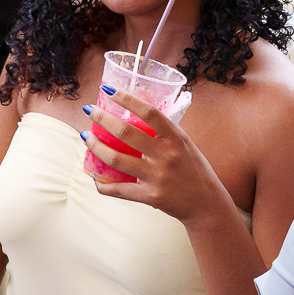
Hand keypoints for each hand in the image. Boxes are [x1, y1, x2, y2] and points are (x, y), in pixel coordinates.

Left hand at [81, 91, 224, 222]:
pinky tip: (93, 175)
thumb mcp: (185, 145)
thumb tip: (138, 114)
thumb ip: (165, 132)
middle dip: (103, 118)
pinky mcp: (151, 197)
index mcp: (176, 138)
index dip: (127, 99)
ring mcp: (157, 177)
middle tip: (89, 110)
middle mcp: (167, 155)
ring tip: (86, 136)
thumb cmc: (195, 170)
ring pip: (117, 159)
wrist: (207, 204)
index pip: (149, 112)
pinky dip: (103, 184)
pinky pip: (119, 190)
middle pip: (127, 133)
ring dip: (96, 146)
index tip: (109, 90)